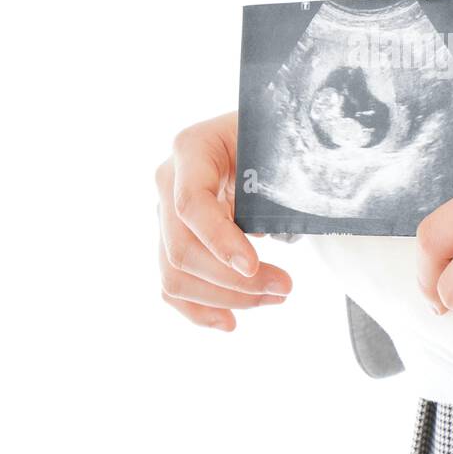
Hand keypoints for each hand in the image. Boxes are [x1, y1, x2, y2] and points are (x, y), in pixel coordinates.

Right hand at [155, 111, 291, 329]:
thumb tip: (284, 233)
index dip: (220, 240)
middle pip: (182, 249)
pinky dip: (199, 308)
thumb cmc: (275, 134)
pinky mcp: (175, 239)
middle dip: (233, 280)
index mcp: (191, 148)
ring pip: (176, 274)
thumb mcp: (278, 144)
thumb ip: (277, 179)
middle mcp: (169, 181)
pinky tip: (229, 322)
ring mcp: (166, 212)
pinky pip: (173, 284)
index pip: (191, 204)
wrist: (263, 131)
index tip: (253, 266)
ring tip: (275, 297)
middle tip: (285, 288)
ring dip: (226, 298)